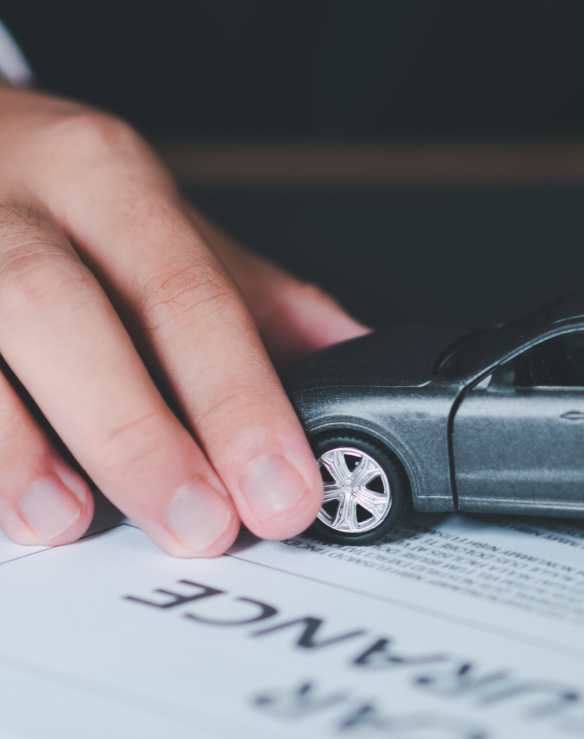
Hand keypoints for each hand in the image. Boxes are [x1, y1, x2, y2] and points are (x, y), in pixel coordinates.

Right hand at [0, 82, 366, 553]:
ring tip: (73, 520)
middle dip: (137, 433)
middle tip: (200, 525)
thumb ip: (255, 297)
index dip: (239, 401)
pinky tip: (9, 503)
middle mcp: (10, 202)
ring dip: (19, 448)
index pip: (187, 293)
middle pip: (63, 311)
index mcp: (106, 180)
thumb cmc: (61, 197)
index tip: (283, 489)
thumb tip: (360, 354)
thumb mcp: (163, 224)